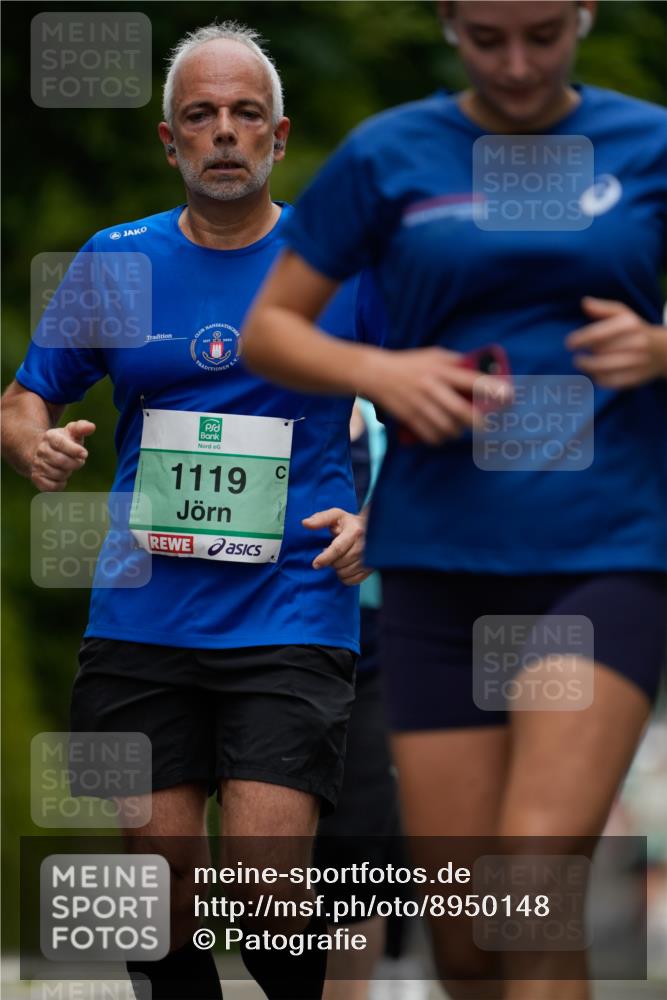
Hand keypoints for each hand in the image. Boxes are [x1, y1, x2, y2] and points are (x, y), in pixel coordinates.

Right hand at [30, 419, 95, 490]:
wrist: (40, 451)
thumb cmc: (63, 442)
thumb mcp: (71, 431)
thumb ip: (81, 427)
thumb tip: (92, 427)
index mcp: (50, 437)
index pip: (61, 444)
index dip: (74, 450)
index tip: (84, 454)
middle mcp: (41, 450)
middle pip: (61, 461)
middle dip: (75, 463)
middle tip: (78, 461)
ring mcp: (38, 464)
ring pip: (57, 474)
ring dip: (67, 473)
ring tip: (66, 467)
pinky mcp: (36, 477)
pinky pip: (51, 487)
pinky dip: (60, 484)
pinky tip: (61, 478)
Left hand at [303, 508, 369, 585]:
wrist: (371, 529)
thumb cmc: (349, 523)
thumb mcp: (335, 516)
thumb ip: (320, 519)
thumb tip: (305, 523)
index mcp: (354, 531)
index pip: (337, 549)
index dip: (325, 558)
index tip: (315, 564)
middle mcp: (364, 546)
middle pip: (341, 563)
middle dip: (331, 562)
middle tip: (330, 555)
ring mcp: (369, 558)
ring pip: (346, 572)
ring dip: (337, 569)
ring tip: (338, 559)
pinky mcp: (371, 568)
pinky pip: (353, 580)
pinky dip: (345, 577)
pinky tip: (344, 568)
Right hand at [359, 347, 511, 444]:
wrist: (376, 374)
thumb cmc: (409, 363)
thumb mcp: (433, 354)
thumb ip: (455, 361)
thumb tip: (478, 369)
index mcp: (441, 369)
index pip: (471, 381)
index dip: (492, 390)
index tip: (507, 397)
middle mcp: (432, 387)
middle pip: (461, 411)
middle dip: (478, 422)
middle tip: (486, 427)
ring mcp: (420, 404)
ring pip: (446, 427)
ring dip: (457, 432)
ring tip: (459, 429)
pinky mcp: (409, 417)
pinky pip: (430, 435)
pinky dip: (440, 439)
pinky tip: (442, 435)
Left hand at [566, 297, 666, 388]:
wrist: (662, 350)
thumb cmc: (635, 329)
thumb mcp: (623, 314)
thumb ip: (602, 308)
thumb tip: (584, 302)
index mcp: (630, 324)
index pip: (600, 333)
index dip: (581, 339)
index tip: (569, 344)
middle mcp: (636, 342)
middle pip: (600, 352)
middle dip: (585, 357)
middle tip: (577, 359)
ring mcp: (637, 361)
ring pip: (605, 369)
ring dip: (589, 368)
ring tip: (582, 365)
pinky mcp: (636, 377)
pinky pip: (611, 382)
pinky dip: (599, 379)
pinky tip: (594, 374)